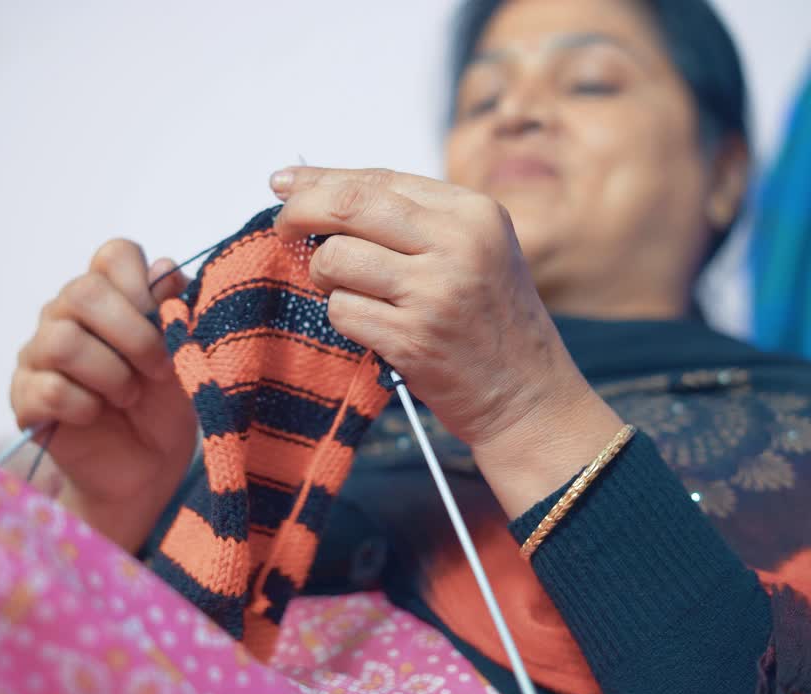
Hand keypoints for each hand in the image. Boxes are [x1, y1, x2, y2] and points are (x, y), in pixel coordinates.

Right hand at [10, 239, 197, 550]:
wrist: (148, 467)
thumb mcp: (184, 358)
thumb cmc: (164, 406)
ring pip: (62, 341)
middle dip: (132, 333)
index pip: (113, 255)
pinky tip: (97, 415)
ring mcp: (39, 355)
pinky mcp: (25, 398)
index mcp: (108, 297)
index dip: (141, 281)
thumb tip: (165, 268)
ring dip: (110, 373)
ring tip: (129, 395)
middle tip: (157, 368)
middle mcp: (66, 316)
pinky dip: (85, 406)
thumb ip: (176, 312)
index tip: (163, 318)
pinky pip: (49, 389)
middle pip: (81, 292)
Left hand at [272, 167, 622, 515]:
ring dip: (324, 277)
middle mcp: (459, 244)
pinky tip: (371, 328)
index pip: (379, 179)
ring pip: (336, 259)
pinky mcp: (414, 339)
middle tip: (282, 228)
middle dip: (300, 212)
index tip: (284, 183)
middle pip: (348, 205)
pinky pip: (342, 311)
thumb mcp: (476, 252)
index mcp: (474, 213)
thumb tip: (322, 190)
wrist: (529, 396)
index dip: (322, 178)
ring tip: (348, 292)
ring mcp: (436, 292)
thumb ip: (416, 221)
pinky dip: (343, 319)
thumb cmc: (491, 323)